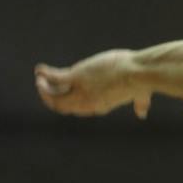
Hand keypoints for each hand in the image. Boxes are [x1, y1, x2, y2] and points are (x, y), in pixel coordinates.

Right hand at [34, 49, 150, 118]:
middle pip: (62, 106)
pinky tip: (39, 69)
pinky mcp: (77, 77)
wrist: (138, 73)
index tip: (61, 96)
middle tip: (43, 88)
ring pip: (55, 95)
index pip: (78, 109)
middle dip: (50, 98)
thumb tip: (142, 113)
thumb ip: (140, 105)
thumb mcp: (140, 97)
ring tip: (39, 80)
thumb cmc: (141, 83)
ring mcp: (81, 91)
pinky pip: (55, 77)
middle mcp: (87, 103)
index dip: (68, 104)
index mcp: (100, 107)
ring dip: (44, 88)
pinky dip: (45, 74)